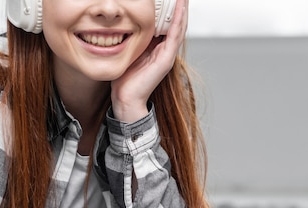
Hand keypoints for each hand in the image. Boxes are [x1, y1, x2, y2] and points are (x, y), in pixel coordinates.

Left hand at [110, 0, 188, 122]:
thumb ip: (134, 39)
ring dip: (182, 9)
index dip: (170, 8)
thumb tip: (125, 23)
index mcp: (157, 47)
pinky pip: (175, 35)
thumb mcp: (130, 52)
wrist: (126, 98)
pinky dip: (178, 20)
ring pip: (179, 26)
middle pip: (176, 22)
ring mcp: (168, 54)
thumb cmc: (125, 78)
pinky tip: (180, 8)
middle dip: (179, 5)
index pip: (167, 23)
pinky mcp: (166, 59)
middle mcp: (165, 49)